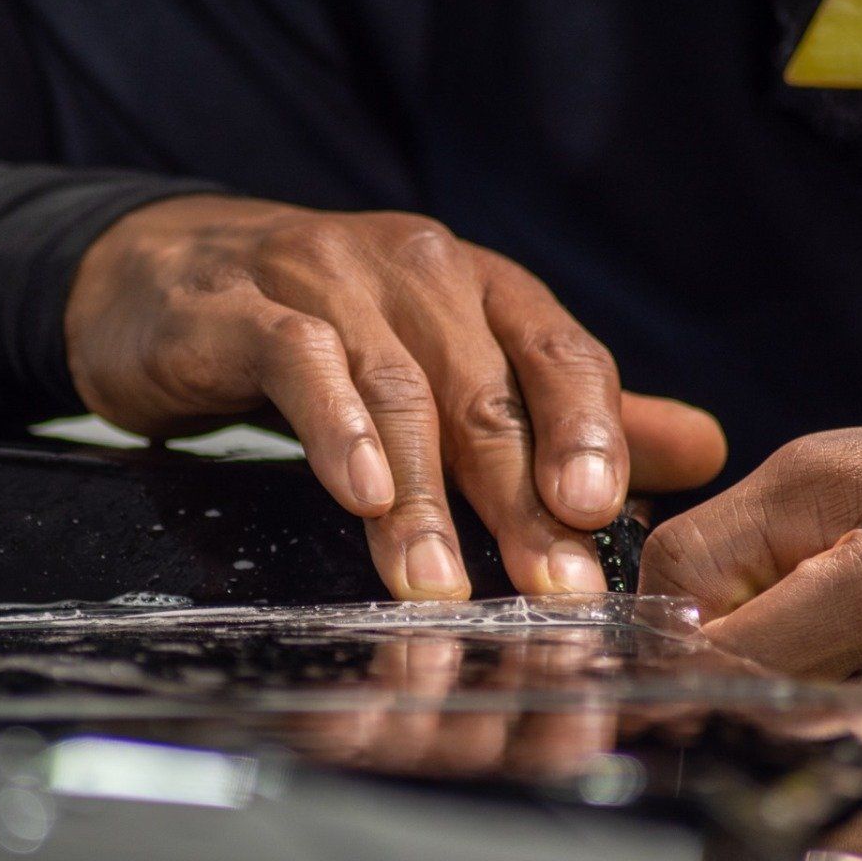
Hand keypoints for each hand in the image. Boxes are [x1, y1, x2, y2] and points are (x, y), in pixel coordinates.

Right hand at [68, 195, 725, 598]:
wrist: (160, 275)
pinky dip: (336, 426)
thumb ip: (566, 410)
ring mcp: (327, 276)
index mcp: (482, 287)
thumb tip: (701, 450)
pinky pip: (300, 360)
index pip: (562, 355)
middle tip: (550, 589)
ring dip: (424, 497)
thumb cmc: (323, 328)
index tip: (605, 517)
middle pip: (485, 390)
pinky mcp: (240, 303)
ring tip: (437, 585)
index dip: (591, 434)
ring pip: (397, 389)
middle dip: (520, 499)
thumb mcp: (449, 361)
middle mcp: (417, 271)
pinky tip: (359, 491)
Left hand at [639, 392, 861, 860]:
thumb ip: (735, 533)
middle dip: (705, 757)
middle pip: (779, 752)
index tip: (634, 690)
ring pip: (843, 842)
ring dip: (769, 838)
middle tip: (663, 749)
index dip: (668, 681)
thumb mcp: (853, 460)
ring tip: (717, 818)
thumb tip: (654, 612)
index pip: (738, 661)